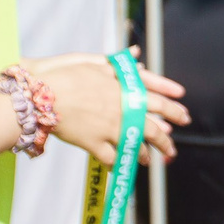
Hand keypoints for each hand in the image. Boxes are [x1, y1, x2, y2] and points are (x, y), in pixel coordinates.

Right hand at [28, 53, 190, 164]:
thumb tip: (137, 55)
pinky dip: (118, 164)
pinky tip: (121, 168)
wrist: (39, 96)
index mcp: (124, 89)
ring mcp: (110, 128)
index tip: (184, 113)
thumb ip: (119, 63)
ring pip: (135, 145)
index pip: (157, 99)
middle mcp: (122, 110)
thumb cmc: (64, 75)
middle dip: (166, 140)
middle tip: (173, 149)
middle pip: (152, 127)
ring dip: (146, 155)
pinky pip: (112, 158)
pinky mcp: (94, 143)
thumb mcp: (93, 63)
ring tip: (152, 161)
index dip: (173, 107)